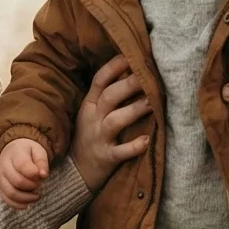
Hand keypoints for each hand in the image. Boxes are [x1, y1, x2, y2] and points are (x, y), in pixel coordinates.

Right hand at [0, 137, 49, 208]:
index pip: (22, 165)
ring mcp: (0, 178)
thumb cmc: (28, 152)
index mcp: (15, 154)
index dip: (34, 174)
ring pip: (10, 193)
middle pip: (17, 181)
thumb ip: (42, 161)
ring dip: (26, 198)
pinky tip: (27, 204)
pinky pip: (6, 199)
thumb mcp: (38, 151)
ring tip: (36, 196)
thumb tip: (43, 175)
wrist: (12, 152)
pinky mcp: (0, 188)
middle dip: (32, 186)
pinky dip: (17, 204)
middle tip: (39, 184)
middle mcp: (4, 166)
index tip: (42, 175)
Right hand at [70, 55, 151, 191]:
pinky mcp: (106, 158)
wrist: (75, 172)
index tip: (132, 56)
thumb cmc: (90, 136)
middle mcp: (92, 119)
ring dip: (134, 110)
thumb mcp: (93, 112)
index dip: (115, 66)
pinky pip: (120, 152)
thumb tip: (129, 69)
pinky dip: (133, 147)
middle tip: (150, 76)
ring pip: (115, 121)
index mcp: (89, 104)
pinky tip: (147, 140)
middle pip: (110, 97)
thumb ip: (108, 92)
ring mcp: (98, 138)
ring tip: (153, 103)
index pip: (100, 80)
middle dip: (130, 85)